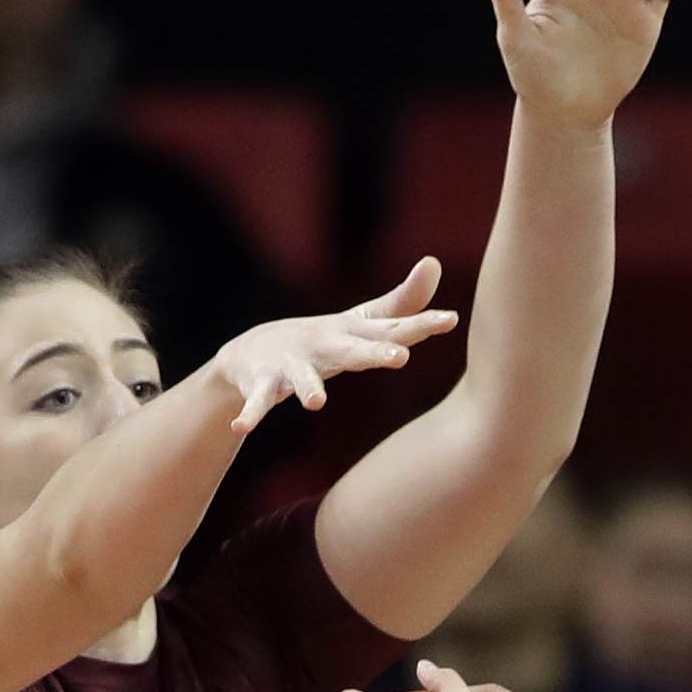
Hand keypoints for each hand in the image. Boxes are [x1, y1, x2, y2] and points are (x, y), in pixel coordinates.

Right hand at [212, 258, 456, 433]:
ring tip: (316, 403)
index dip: (420, 325)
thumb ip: (401, 305)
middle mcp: (323, 345)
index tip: (450, 320)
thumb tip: (434, 263)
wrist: (252, 351)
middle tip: (401, 358)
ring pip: (301, 378)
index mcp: (351, 334)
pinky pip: (258, 401)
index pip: (391, 330)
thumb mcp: (361, 324)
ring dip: (308, 388)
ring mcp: (291, 363)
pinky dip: (249, 413)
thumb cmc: (322, 341)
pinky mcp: (262, 382)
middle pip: (353, 351)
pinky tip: (241, 427)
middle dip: (375, 354)